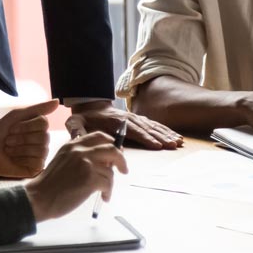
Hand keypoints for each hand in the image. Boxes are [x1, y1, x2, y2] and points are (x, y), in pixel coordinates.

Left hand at [0, 99, 57, 178]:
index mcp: (40, 126)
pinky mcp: (36, 167)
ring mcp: (41, 154)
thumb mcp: (15, 116)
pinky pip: (38, 162)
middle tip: (8, 141)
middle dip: (21, 139)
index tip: (11, 129)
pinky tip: (15, 160)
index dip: (26, 126)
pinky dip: (22, 160)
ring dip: (19, 150)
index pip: (44, 123)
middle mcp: (43, 139)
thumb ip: (37, 108)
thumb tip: (57, 101)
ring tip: (9, 150)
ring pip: (41, 150)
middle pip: (43, 137)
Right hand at [24, 132, 128, 221]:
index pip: (99, 136)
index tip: (116, 151)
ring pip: (110, 170)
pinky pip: (108, 183)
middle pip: (112, 148)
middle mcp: (81, 150)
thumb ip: (80, 156)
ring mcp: (86, 163)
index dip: (111, 143)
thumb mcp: (63, 160)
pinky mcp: (90, 178)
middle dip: (121, 159)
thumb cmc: (50, 184)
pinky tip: (103, 197)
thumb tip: (105, 160)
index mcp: (73, 145)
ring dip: (110, 183)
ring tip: (104, 192)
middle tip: (124, 169)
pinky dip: (108, 192)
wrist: (38, 198)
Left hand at [66, 100, 183, 149]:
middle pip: (147, 129)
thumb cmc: (83, 119)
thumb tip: (79, 138)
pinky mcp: (137, 120)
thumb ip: (77, 131)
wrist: (90, 106)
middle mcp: (128, 119)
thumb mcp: (75, 123)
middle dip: (161, 137)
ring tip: (177, 142)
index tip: (157, 146)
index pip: (133, 131)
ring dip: (166, 134)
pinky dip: (164, 130)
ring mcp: (134, 118)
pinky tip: (174, 136)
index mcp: (115, 122)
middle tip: (173, 145)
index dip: (146, 138)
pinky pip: (153, 125)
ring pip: (153, 126)